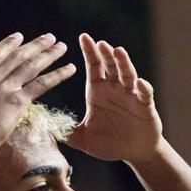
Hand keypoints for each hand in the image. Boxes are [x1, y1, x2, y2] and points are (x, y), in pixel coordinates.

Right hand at [0, 32, 76, 154]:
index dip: (7, 46)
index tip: (18, 37)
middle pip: (16, 56)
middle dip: (33, 45)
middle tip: (47, 37)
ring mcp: (4, 88)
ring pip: (31, 65)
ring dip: (48, 54)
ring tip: (61, 47)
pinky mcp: (16, 100)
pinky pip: (41, 84)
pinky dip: (57, 75)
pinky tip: (69, 68)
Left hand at [67, 33, 162, 164]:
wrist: (133, 152)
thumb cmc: (108, 143)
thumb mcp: (83, 139)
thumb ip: (66, 133)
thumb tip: (45, 130)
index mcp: (98, 91)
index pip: (93, 67)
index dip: (89, 52)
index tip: (83, 37)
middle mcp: (115, 88)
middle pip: (110, 66)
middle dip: (105, 54)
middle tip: (99, 43)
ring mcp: (131, 95)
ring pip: (128, 74)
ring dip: (123, 63)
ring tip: (118, 52)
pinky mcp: (145, 106)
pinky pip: (144, 94)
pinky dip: (143, 88)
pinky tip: (139, 83)